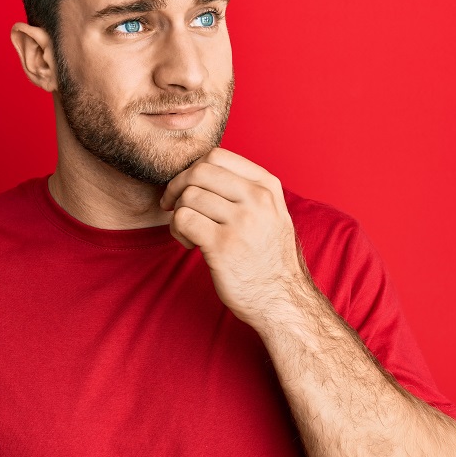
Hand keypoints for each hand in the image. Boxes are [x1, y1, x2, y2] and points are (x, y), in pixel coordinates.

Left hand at [160, 148, 303, 326]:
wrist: (282, 300)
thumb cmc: (268, 258)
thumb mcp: (271, 213)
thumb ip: (245, 189)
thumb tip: (202, 169)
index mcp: (266, 186)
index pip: (217, 156)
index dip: (193, 168)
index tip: (187, 187)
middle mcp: (257, 199)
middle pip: (199, 172)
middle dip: (177, 186)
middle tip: (172, 205)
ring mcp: (241, 222)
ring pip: (188, 196)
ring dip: (177, 214)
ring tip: (188, 232)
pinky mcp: (223, 245)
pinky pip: (183, 220)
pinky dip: (176, 230)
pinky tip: (188, 243)